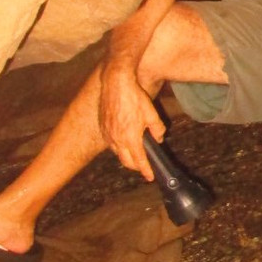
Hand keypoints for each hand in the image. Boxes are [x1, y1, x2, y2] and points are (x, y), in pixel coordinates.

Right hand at [98, 60, 165, 179]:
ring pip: (117, 153)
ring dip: (126, 156)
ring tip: (134, 155)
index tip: (150, 177)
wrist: (115, 84)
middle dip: (136, 167)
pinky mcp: (102, 127)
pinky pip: (111, 143)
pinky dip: (118, 147)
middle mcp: (117, 140)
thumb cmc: (134, 98)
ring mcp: (108, 134)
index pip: (139, 161)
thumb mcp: (152, 113)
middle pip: (126, 161)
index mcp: (131, 138)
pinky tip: (123, 142)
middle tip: (143, 167)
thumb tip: (159, 138)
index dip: (145, 170)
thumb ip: (157, 129)